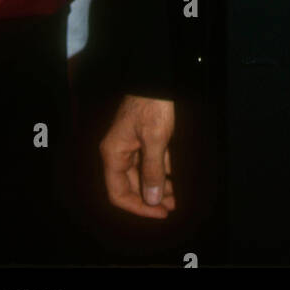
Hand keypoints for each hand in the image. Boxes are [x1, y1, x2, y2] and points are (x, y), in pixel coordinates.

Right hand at [100, 95, 175, 218]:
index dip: (138, 207)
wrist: (157, 77)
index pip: (118, 193)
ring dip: (158, 187)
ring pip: (142, 174)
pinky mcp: (144, 136)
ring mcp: (131, 144)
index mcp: (114, 154)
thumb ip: (153, 171)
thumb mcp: (155, 139)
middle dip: (150, 198)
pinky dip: (162, 171)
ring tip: (175, 198)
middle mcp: (119, 151)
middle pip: (130, 185)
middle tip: (171, 207)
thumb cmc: (153, 104)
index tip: (158, 213)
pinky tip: (174, 180)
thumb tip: (151, 200)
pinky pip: (151, 161)